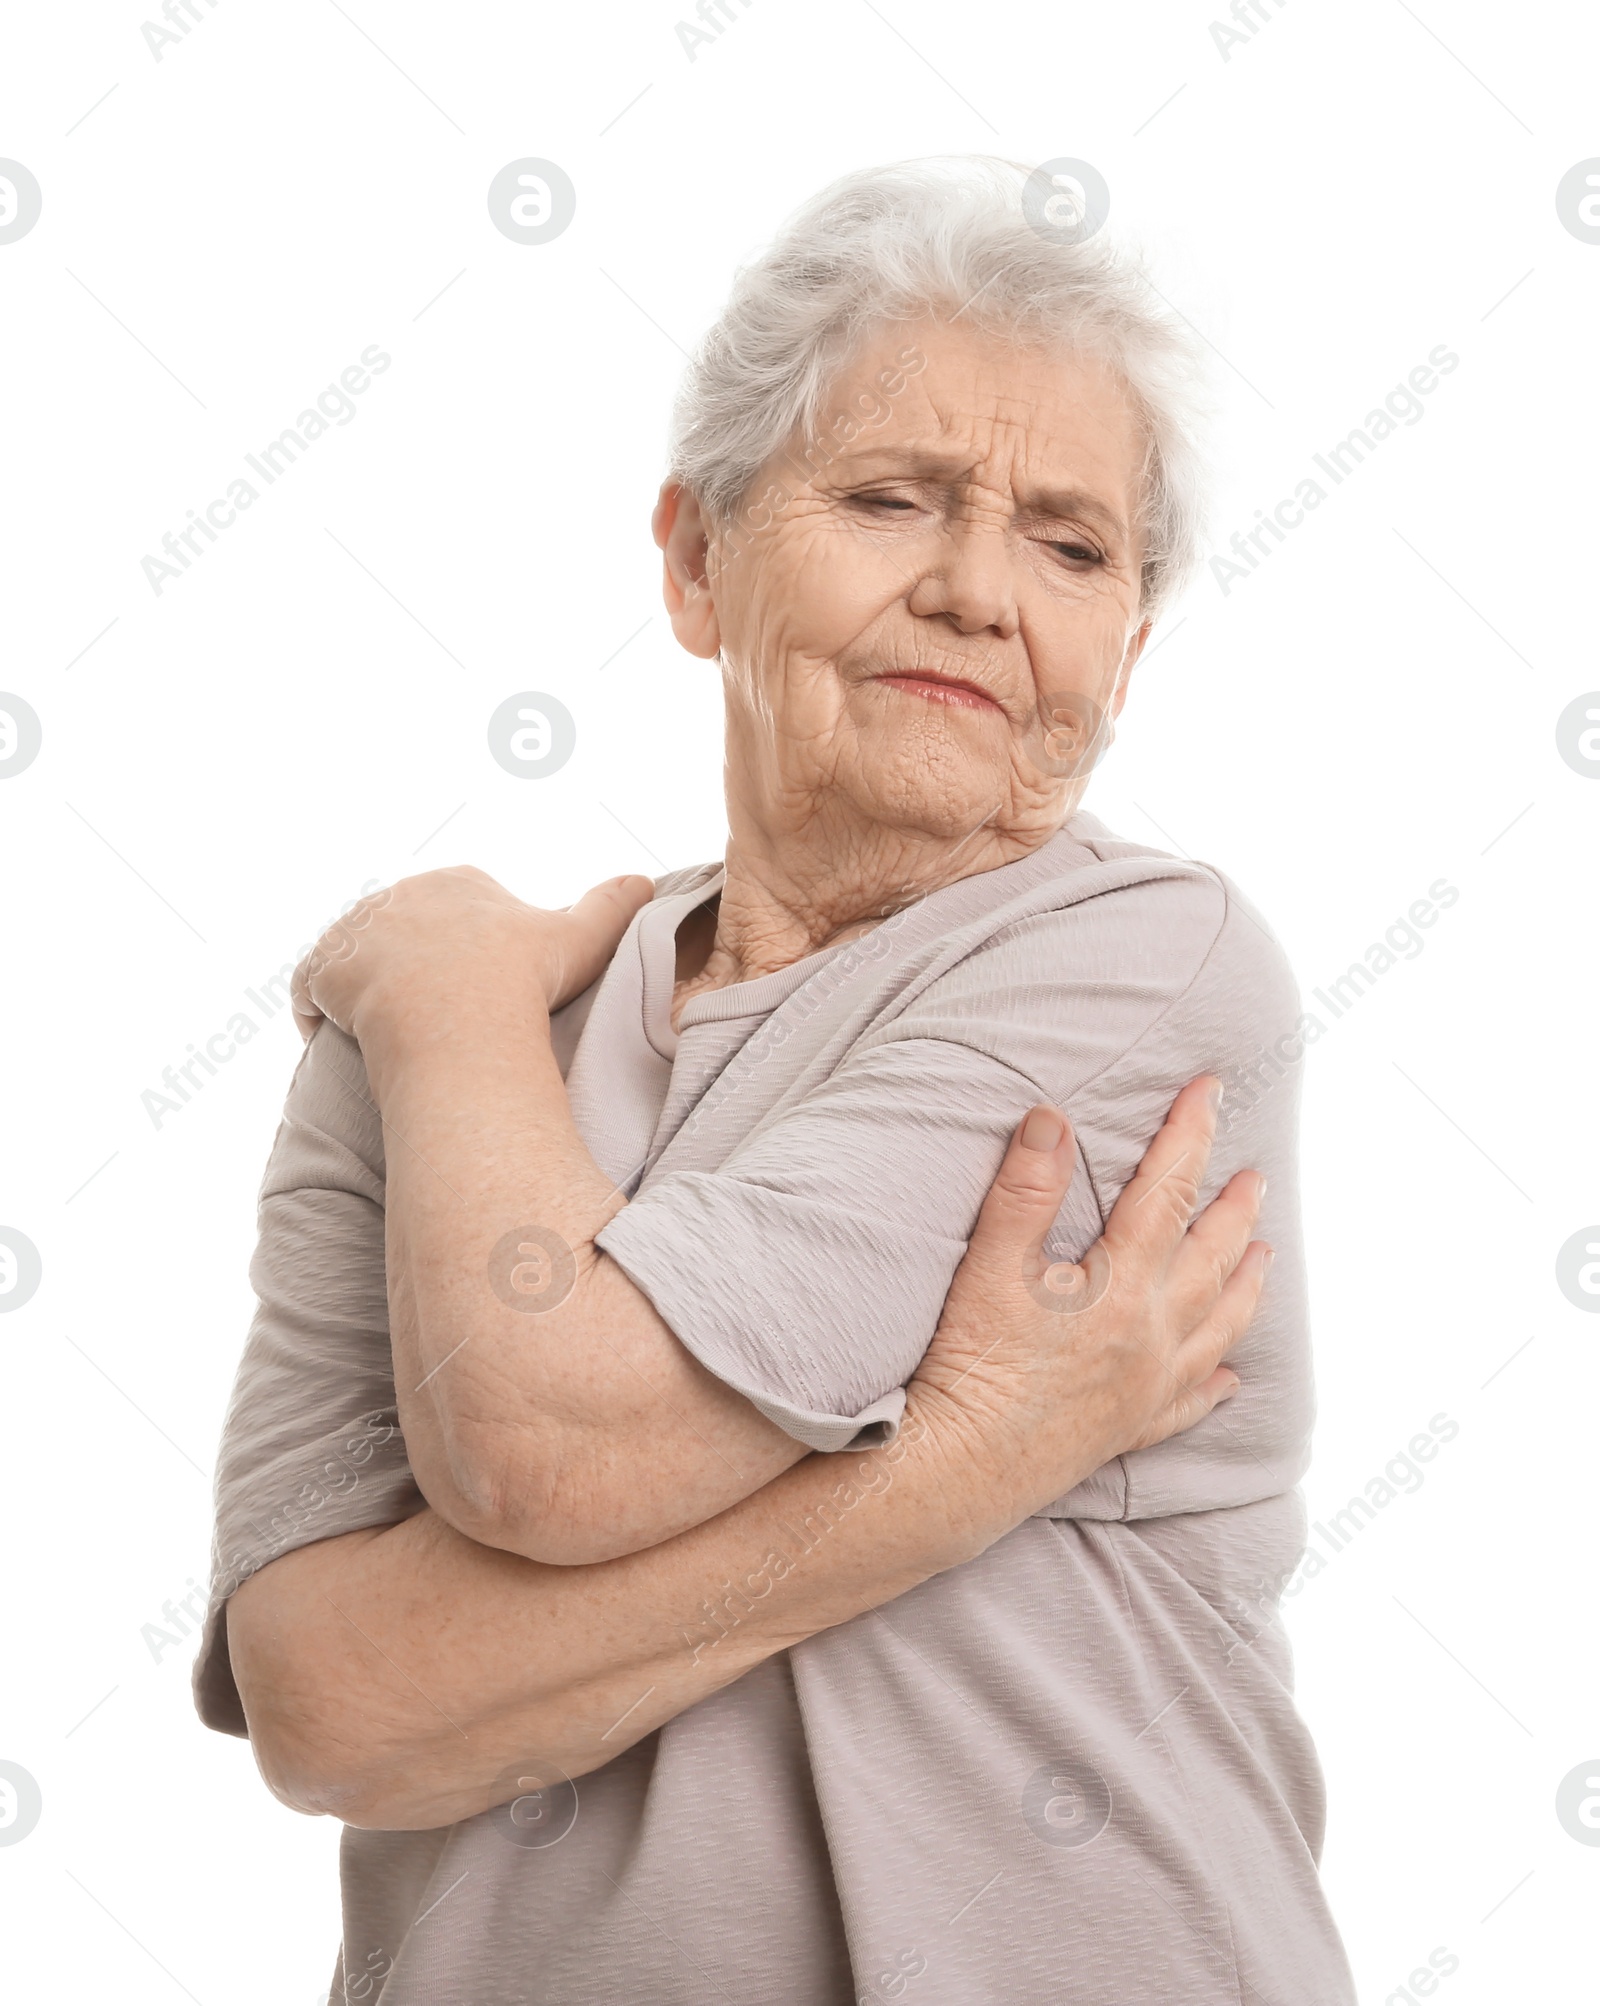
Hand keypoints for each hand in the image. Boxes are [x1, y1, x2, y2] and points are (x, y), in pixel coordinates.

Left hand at [290, 866, 656, 1043]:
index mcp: (457, 883)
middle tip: (433, 1020)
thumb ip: (611, 905)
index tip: (471, 991)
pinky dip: (318, 1012)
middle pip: (400, 935)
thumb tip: (647, 880)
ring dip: (364, 991)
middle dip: (409, 969)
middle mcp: (400, 894)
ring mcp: (356, 930)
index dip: (460, 954)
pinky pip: (310, 989)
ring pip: (355, 961)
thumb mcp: (580, 939)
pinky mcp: (323, 967)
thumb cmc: (523, 981)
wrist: (461, 1017)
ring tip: (390, 1034)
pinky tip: (340, 1038)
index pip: (450, 913)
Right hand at [909, 1076, 1266, 1545]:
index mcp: (1122, 1289)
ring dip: (1246, 1286)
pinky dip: (1215, 1383)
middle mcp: (1153, 1337)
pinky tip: (1227, 1377)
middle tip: (1256, 1176)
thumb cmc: (970, 1366)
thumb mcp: (989, 1266)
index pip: (1167, 1192)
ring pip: (1219, 1327)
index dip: (1190, 1135)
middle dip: (1234, 1210)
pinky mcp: (1131, 1428)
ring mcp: (1148, 1388)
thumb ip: (1025, 1190)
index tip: (1210, 1090)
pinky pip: (1190, 1402)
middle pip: (1210, 1259)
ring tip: (1264, 1256)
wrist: (960, 1470)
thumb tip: (1052, 1118)